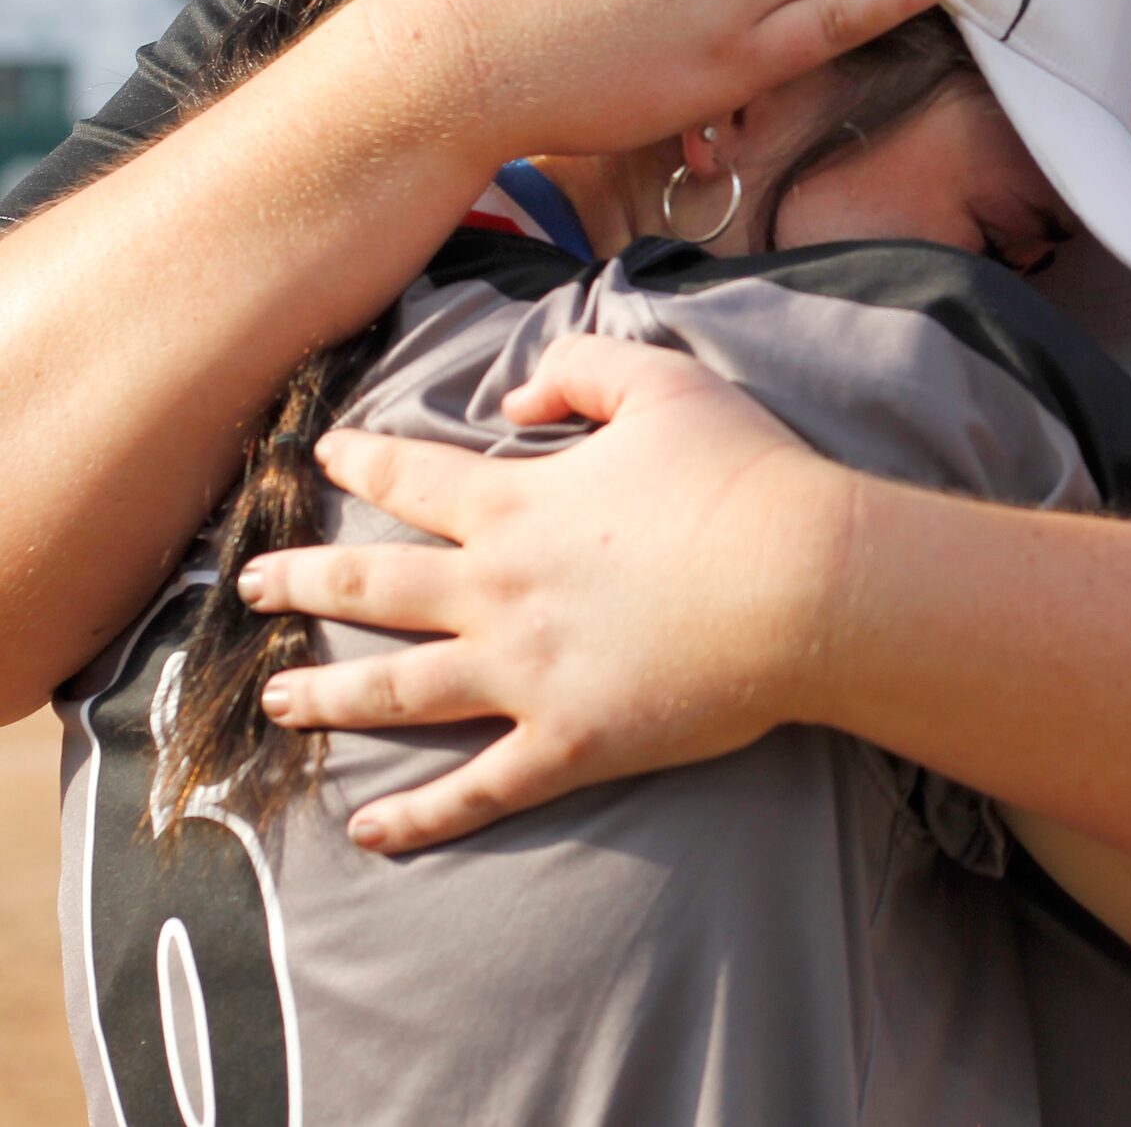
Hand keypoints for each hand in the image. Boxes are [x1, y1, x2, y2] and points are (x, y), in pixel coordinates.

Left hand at [241, 336, 857, 852]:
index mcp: (519, 506)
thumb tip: (511, 403)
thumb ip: (578, 372)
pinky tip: (370, 831)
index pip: (413, 476)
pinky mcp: (570, 743)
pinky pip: (476, 789)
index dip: (362, 460)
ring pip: (397, 690)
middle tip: (252, 586)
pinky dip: (418, 817)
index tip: (322, 454)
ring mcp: (526, 675)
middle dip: (304, 583)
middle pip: (374, 588)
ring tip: (277, 699)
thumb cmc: (744, 477)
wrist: (805, 581)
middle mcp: (500, 591)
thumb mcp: (663, 383)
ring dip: (328, 695)